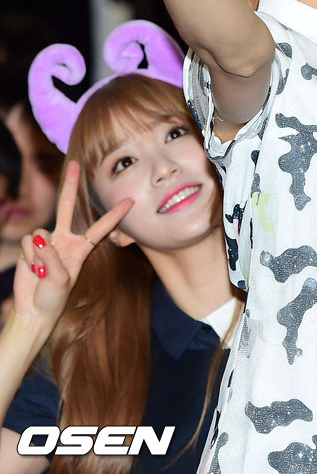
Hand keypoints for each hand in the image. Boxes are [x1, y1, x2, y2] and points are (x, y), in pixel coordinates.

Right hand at [12, 161, 132, 325]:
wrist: (32, 311)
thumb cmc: (53, 299)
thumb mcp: (61, 280)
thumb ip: (52, 257)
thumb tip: (41, 240)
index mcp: (80, 249)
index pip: (101, 227)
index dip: (115, 215)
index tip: (130, 200)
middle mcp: (64, 240)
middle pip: (67, 206)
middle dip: (71, 185)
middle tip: (74, 164)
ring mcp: (45, 243)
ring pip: (40, 233)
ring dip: (38, 255)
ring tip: (41, 273)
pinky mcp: (28, 247)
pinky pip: (27, 243)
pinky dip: (28, 258)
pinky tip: (31, 270)